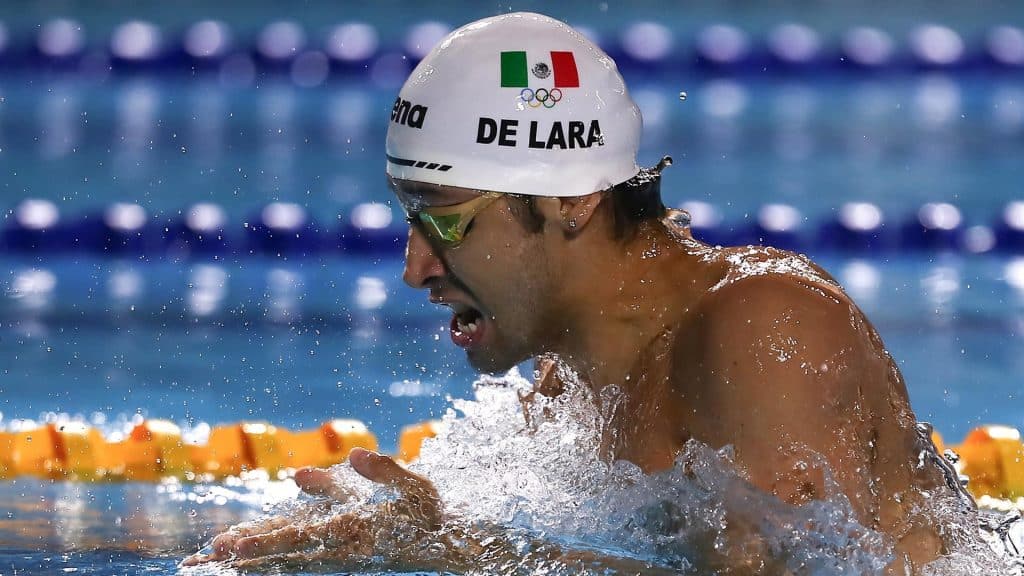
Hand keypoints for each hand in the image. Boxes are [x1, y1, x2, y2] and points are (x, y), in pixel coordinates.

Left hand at [180, 447, 443, 568]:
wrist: (444, 545)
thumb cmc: (428, 512)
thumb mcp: (415, 487)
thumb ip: (384, 471)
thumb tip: (353, 454)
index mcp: (356, 530)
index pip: (304, 537)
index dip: (268, 541)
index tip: (236, 545)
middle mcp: (340, 548)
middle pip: (286, 553)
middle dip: (247, 554)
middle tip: (210, 554)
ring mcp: (337, 555)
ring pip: (286, 557)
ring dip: (250, 557)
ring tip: (210, 557)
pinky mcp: (336, 554)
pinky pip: (296, 556)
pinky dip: (268, 554)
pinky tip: (242, 553)